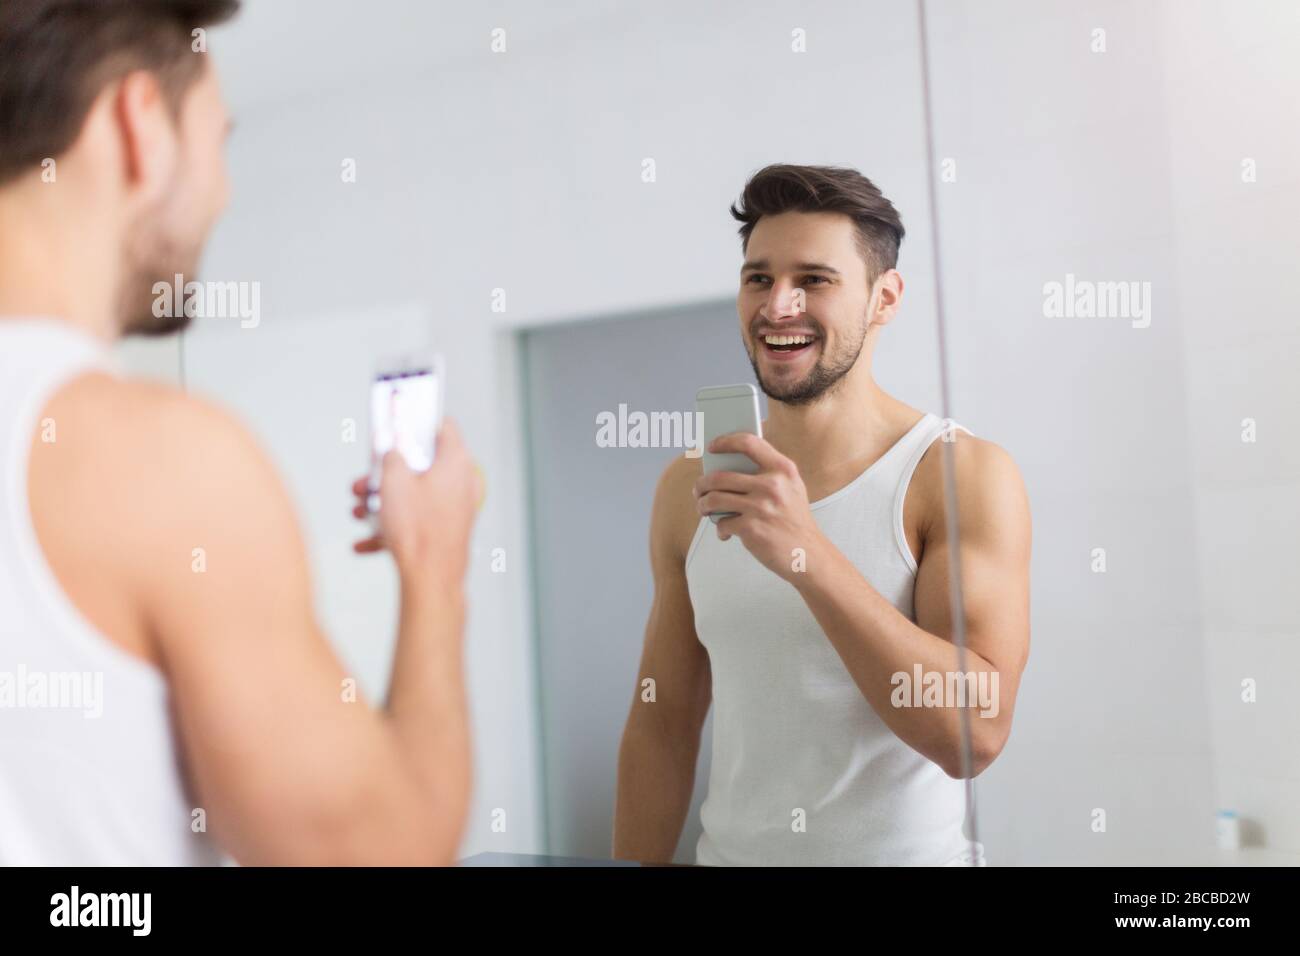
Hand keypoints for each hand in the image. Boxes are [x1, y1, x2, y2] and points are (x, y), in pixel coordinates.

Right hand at [350, 419, 482, 587]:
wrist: (431, 580)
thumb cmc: (417, 528)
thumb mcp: (393, 480)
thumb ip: (391, 454)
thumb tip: (392, 447)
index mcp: (455, 460)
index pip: (441, 426)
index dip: (416, 422)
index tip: (396, 423)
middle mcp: (462, 481)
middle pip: (421, 465)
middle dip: (387, 472)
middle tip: (364, 480)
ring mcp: (457, 508)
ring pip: (415, 495)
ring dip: (384, 502)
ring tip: (359, 512)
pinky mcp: (449, 530)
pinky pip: (417, 521)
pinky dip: (393, 527)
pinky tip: (365, 542)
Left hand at [693, 432, 824, 581]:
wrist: (809, 554)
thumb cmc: (795, 520)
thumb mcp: (791, 488)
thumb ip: (767, 474)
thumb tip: (728, 467)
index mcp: (783, 470)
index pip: (749, 443)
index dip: (726, 442)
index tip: (713, 447)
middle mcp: (771, 485)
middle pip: (720, 476)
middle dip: (702, 484)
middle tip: (699, 489)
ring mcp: (760, 507)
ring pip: (714, 499)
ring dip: (703, 505)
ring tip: (704, 508)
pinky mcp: (751, 528)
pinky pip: (722, 523)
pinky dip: (721, 529)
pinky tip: (727, 532)